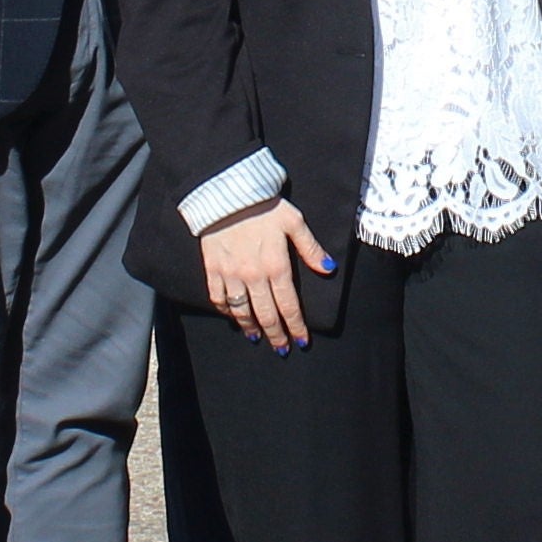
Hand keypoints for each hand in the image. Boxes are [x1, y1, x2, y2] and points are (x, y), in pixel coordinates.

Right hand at [197, 200, 332, 352]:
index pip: (289, 305)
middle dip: (276, 334)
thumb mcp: (294, 221)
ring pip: (242, 311)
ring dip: (251, 328)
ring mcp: (231, 274)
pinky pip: (218, 298)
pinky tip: (233, 317)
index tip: (302, 341)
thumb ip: (310, 248)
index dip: (296, 326)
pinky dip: (226, 311)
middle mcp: (254, 275)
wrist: (227, 192)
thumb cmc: (264, 206)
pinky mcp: (213, 268)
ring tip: (258, 338)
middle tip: (281, 348)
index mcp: (277, 265)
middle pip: (266, 315)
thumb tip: (328, 269)